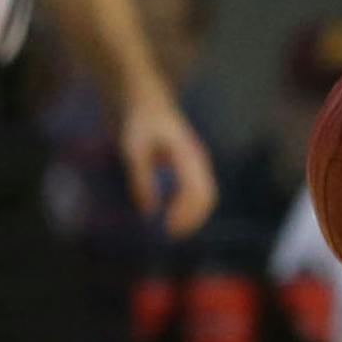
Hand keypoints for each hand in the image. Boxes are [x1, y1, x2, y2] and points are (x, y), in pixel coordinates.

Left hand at [119, 91, 216, 238]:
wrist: (149, 105)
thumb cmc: (140, 125)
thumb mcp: (134, 150)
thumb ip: (141, 179)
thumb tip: (149, 210)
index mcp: (188, 155)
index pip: (197, 190)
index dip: (187, 213)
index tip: (169, 228)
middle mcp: (198, 161)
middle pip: (207, 196)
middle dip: (193, 219)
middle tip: (172, 235)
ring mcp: (197, 164)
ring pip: (206, 196)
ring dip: (194, 215)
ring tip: (174, 230)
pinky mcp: (191, 168)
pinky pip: (198, 192)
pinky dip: (190, 208)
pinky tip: (173, 216)